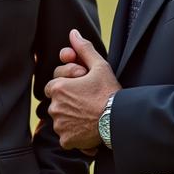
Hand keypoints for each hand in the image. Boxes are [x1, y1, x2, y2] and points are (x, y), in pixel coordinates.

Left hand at [45, 29, 118, 150]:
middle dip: (67, 102)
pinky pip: (66, 137)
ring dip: (70, 118)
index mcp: (59, 88)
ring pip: (60, 120)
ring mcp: (60, 125)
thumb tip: (73, 33)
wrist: (119, 119)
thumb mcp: (99, 66)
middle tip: (86, 102)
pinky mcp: (67, 140)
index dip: (67, 86)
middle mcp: (55, 107)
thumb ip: (83, 49)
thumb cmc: (110, 92)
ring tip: (88, 115)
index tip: (80, 88)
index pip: (53, 86)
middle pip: (56, 103)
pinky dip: (74, 134)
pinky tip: (87, 129)